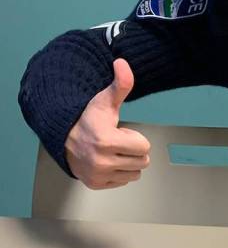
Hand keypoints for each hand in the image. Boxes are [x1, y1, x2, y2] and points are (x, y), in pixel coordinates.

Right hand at [64, 59, 150, 188]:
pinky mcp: (96, 184)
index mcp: (106, 141)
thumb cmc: (87, 119)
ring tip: (111, 151)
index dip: (135, 137)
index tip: (120, 132)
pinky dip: (118, 173)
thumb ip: (120, 84)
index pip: (145, 147)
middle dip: (133, 150)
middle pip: (142, 161)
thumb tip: (122, 63)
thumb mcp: (104, 101)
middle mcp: (101, 162)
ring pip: (135, 173)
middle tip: (116, 142)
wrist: (63, 136)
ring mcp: (98, 175)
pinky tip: (106, 161)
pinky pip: (123, 181)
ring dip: (128, 162)